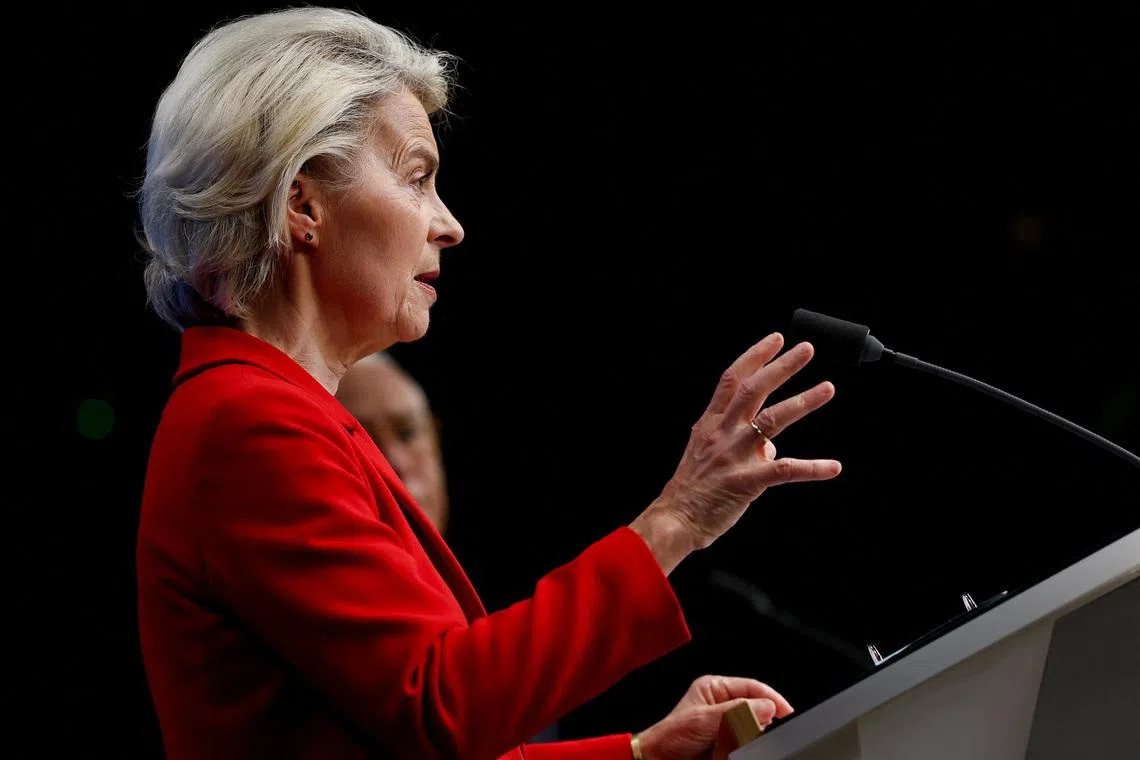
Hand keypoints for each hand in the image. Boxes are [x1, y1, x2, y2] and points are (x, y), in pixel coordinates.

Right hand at [633, 333, 839, 568]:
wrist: (675, 520)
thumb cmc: (690, 490)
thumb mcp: (706, 455)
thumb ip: (736, 443)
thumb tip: (770, 448)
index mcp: (709, 423)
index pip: (732, 380)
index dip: (755, 357)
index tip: (776, 340)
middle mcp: (721, 433)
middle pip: (753, 389)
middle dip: (782, 367)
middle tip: (806, 350)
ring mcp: (734, 456)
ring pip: (773, 420)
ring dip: (803, 402)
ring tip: (827, 388)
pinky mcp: (747, 482)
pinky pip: (785, 471)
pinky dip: (812, 468)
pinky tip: (833, 467)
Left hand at [636, 675, 793, 759]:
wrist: (658, 759)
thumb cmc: (671, 735)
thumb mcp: (704, 719)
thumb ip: (736, 712)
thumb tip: (766, 707)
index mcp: (716, 688)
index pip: (753, 687)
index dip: (772, 698)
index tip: (786, 712)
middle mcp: (723, 704)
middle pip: (756, 708)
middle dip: (759, 721)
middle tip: (760, 732)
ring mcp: (726, 725)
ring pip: (753, 728)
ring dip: (748, 738)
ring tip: (731, 744)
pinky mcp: (727, 743)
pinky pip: (745, 743)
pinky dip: (743, 748)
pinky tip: (730, 750)